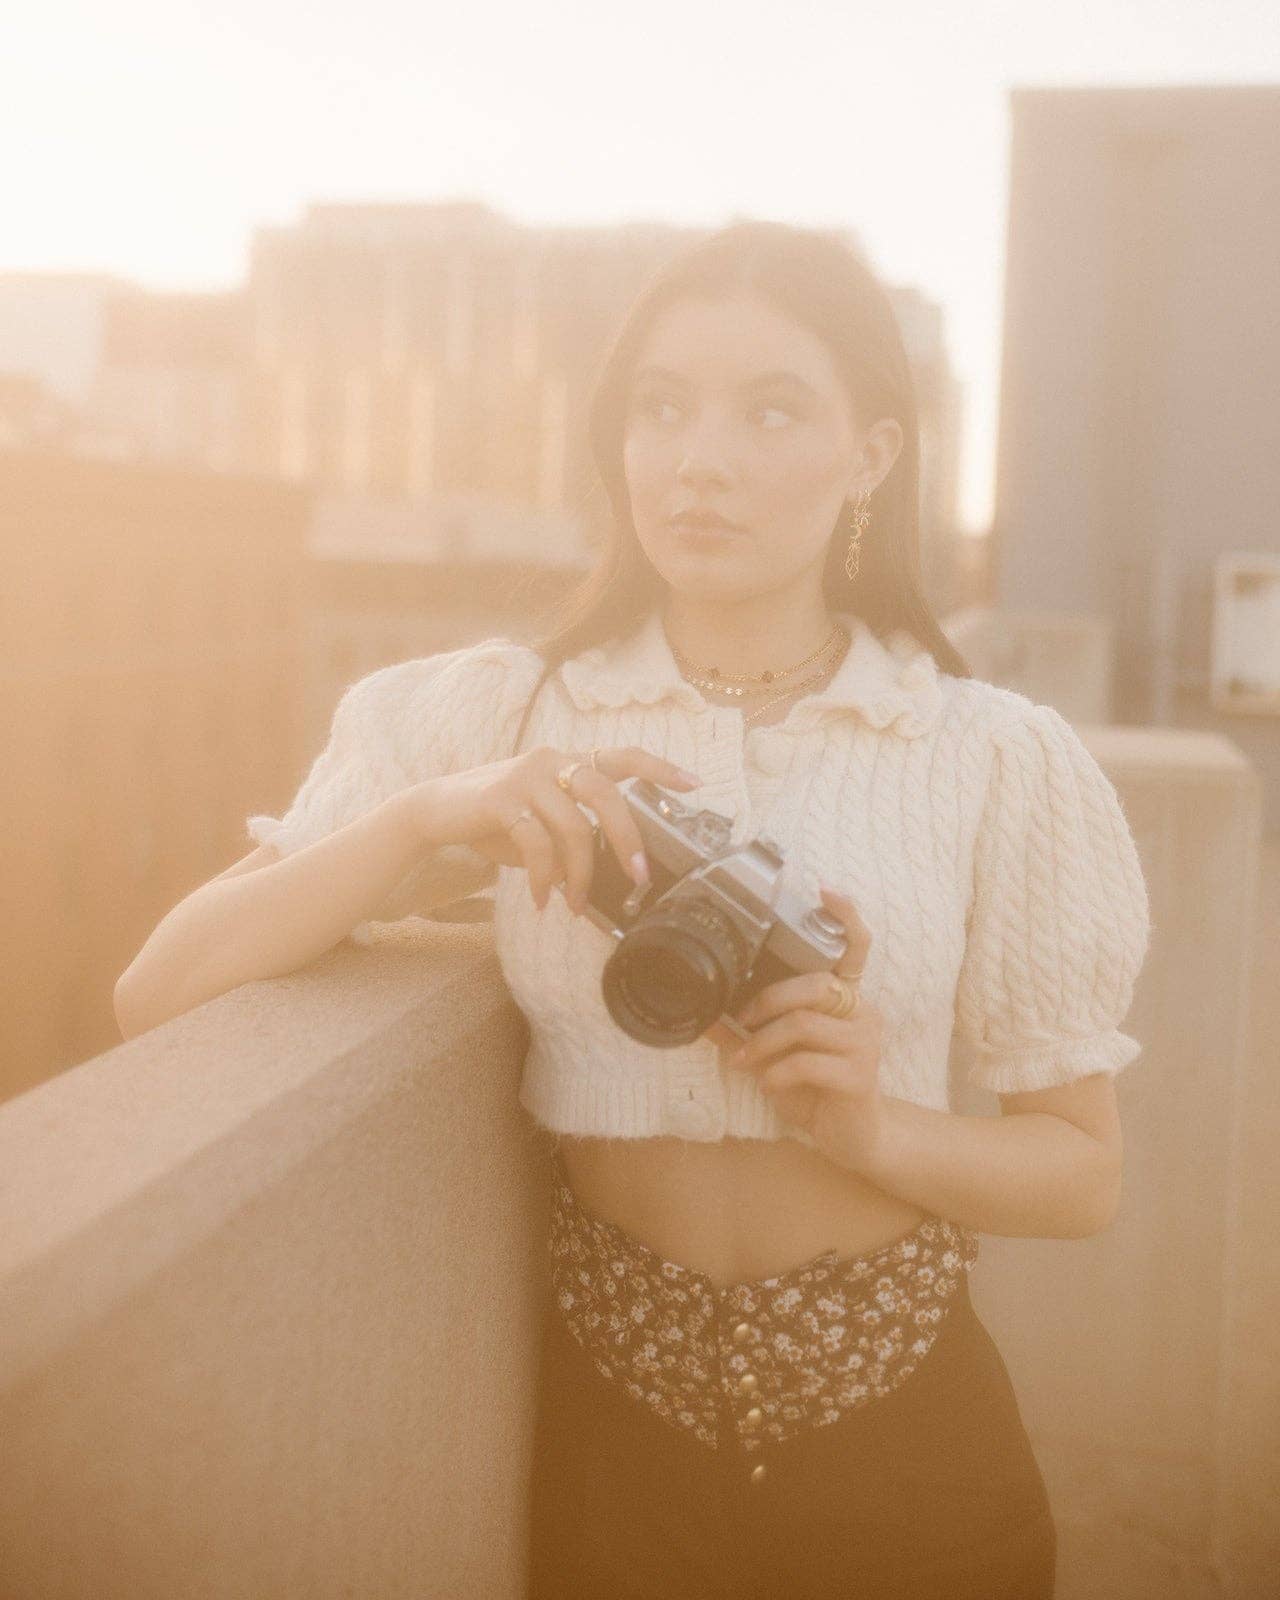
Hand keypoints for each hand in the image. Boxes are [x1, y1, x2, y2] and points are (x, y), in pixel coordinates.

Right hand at [427, 745, 700, 911]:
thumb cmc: (498, 818)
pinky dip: (544, 879)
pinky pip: (537, 845)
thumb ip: (573, 832)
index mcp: (568, 760)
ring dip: (581, 875)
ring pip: (574, 827)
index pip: (623, 757)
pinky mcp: (500, 799)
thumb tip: (605, 872)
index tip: (695, 784)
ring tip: (577, 904)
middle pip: (607, 794)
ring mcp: (525, 776)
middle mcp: (551, 759)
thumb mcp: (541, 820)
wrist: (436, 811)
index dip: (660, 769)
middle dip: (628, 839)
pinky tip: (541, 899)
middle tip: (640, 877)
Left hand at [722, 885, 888, 1173]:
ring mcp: (866, 1044)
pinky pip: (809, 1062)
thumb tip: (701, 1017)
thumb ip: (744, 1035)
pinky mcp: (861, 1077)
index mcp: (846, 1000)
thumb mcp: (776, 1058)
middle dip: (768, 1000)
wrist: (852, 1138)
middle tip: (742, 1020)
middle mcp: (862, 1013)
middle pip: (815, 984)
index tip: (826, 891)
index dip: (846, 918)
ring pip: (805, 1024)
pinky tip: (769, 1084)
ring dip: (764, 1043)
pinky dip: (778, 1072)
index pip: (857, 948)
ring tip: (745, 1062)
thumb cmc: (815, 1089)